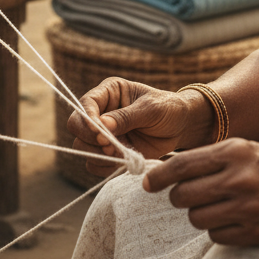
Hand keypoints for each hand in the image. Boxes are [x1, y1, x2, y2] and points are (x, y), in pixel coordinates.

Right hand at [66, 78, 205, 175]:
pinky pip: (95, 163)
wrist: (182, 127)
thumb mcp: (150, 109)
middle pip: (77, 127)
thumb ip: (126, 117)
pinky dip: (105, 167)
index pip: (85, 104)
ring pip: (82, 146)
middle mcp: (101, 111)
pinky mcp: (110, 152)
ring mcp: (104, 133)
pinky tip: (123, 161)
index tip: (100, 133)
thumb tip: (101, 125)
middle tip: (112, 146)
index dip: (88, 119)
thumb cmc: (168, 109)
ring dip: (99, 155)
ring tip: (122, 153)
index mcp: (109, 92)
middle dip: (92, 139)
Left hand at [143, 139, 258, 245]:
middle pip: (183, 195)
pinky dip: (216, 230)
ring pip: (196, 218)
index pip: (182, 166)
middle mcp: (239, 179)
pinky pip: (215, 236)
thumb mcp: (241, 148)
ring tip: (215, 205)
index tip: (146, 184)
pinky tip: (230, 219)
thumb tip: (166, 172)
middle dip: (179, 197)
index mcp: (233, 152)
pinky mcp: (255, 232)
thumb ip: (207, 158)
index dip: (158, 177)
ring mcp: (248, 208)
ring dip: (198, 213)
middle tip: (187, 195)